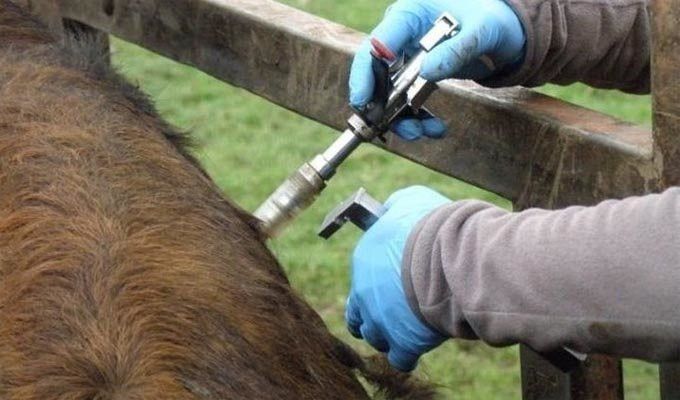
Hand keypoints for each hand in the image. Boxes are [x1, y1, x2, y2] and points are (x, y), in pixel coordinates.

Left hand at [346, 186, 452, 371]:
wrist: (453, 255)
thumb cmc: (433, 225)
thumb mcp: (408, 201)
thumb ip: (394, 208)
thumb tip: (390, 209)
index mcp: (363, 261)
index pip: (361, 278)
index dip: (377, 281)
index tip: (392, 282)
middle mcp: (364, 294)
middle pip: (357, 314)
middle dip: (372, 315)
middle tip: (392, 312)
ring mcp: (381, 321)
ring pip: (374, 337)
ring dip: (388, 334)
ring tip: (406, 328)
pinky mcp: (404, 343)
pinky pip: (399, 359)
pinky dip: (407, 355)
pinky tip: (417, 345)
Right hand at [349, 0, 525, 139]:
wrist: (503, 31)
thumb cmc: (492, 19)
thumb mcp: (481, 31)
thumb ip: (455, 50)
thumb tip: (425, 72)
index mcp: (409, 15)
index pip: (377, 44)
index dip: (365, 73)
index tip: (364, 100)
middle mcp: (402, 37)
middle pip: (376, 73)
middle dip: (382, 104)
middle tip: (389, 126)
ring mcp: (408, 58)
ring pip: (390, 93)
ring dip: (402, 118)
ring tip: (423, 132)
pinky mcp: (417, 76)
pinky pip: (408, 101)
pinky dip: (418, 119)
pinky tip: (436, 128)